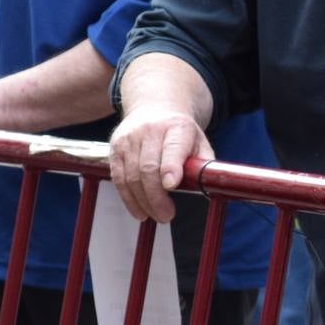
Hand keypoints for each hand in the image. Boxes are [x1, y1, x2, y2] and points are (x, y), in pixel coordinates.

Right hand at [110, 106, 213, 223]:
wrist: (153, 108)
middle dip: (156, 197)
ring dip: (143, 201)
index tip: (171, 186)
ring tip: (156, 216)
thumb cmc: (181, 134)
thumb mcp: (200, 143)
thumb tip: (208, 189)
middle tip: (166, 216)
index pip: (172, 148)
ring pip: (131, 176)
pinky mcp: (115, 147)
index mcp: (177, 127)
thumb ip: (203, 165)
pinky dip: (128, 198)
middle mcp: (149, 130)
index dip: (170, 167)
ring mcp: (129, 138)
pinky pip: (118, 177)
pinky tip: (139, 211)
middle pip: (148, 167)